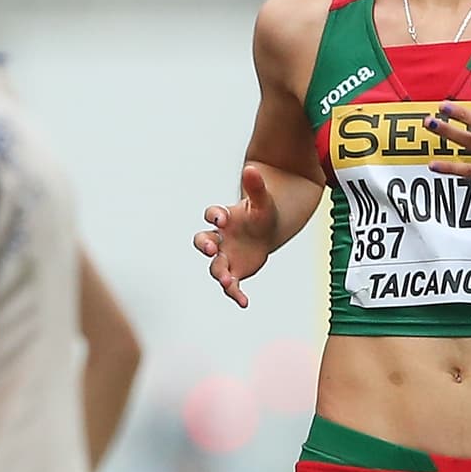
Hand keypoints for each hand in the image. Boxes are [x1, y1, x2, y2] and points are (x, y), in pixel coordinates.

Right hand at [193, 165, 277, 308]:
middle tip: (213, 249)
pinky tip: (244, 302)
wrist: (267, 231)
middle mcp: (219, 238)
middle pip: (203, 241)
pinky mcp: (234, 272)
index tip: (221, 217)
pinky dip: (235, 294)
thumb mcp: (263, 201)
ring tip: (228, 281)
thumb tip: (253, 168)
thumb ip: (256, 187)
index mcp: (224, 218)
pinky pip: (231, 285)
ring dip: (219, 274)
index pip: (211, 215)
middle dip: (206, 245)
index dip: (214, 215)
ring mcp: (225, 256)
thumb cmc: (262, 213)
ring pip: (215, 266)